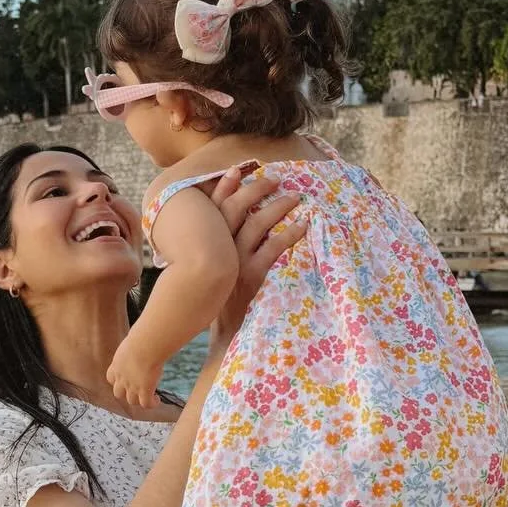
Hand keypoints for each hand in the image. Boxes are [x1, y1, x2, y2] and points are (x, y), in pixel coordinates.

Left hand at [108, 336, 162, 410]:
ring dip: (139, 400)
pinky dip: (151, 404)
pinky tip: (157, 400)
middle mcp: (122, 378)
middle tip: (137, 390)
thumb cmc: (141, 338)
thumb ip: (136, 342)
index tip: (126, 378)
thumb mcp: (134, 340)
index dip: (117, 381)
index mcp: (117, 365)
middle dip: (126, 393)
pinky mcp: (144, 391)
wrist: (144, 346)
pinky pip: (146, 404)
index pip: (111, 378)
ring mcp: (132, 386)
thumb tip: (144, 331)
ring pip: (132, 401)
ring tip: (149, 396)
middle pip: (118, 393)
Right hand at [206, 166, 306, 357]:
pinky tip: (303, 226)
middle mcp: (217, 251)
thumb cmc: (218, 304)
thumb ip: (214, 251)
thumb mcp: (210, 274)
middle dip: (255, 190)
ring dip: (277, 208)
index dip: (223, 187)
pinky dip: (289, 234)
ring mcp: (234, 263)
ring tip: (296, 197)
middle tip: (275, 178)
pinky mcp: (252, 277)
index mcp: (204, 247)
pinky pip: (273, 249)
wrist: (225, 336)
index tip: (236, 170)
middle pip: (235, 210)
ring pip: (256, 225)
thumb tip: (229, 227)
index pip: (211, 210)